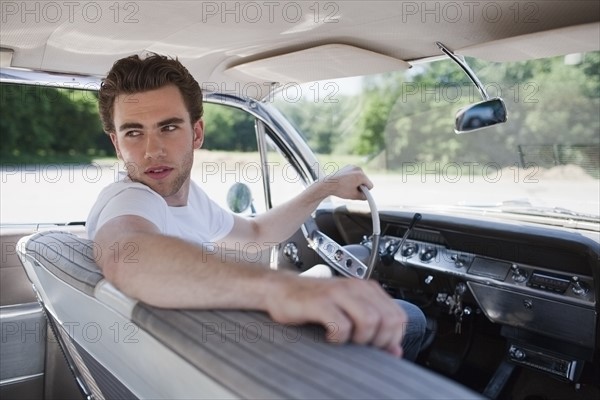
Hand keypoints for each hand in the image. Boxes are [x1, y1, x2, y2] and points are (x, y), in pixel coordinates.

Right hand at [266, 276, 406, 356]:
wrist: (280, 288)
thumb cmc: (313, 301)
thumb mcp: (347, 312)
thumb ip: (373, 328)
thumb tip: (395, 350)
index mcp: (367, 288)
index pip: (398, 316)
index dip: (392, 338)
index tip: (377, 346)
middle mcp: (356, 287)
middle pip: (388, 319)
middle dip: (379, 340)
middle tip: (361, 345)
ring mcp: (338, 293)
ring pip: (370, 320)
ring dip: (361, 338)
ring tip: (346, 340)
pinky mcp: (320, 301)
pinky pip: (342, 325)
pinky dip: (339, 338)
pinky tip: (330, 337)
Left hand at [320, 165, 373, 200]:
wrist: (328, 184)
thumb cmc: (340, 189)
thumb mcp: (354, 196)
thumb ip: (363, 197)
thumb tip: (366, 196)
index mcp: (361, 175)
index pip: (370, 185)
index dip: (365, 191)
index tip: (360, 193)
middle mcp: (358, 169)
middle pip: (365, 180)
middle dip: (361, 186)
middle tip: (352, 190)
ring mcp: (353, 167)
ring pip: (360, 177)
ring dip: (356, 182)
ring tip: (347, 186)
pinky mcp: (348, 166)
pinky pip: (354, 174)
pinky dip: (352, 178)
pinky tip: (345, 182)